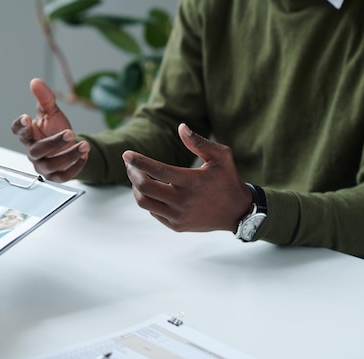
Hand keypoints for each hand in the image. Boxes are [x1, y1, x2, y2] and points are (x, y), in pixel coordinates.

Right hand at [11, 78, 89, 181]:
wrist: (67, 146)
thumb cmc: (54, 129)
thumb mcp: (51, 112)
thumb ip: (44, 98)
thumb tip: (35, 82)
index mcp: (29, 136)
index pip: (19, 132)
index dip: (20, 126)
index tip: (26, 118)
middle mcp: (33, 152)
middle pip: (37, 151)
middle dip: (54, 143)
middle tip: (70, 132)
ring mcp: (43, 166)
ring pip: (52, 165)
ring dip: (69, 155)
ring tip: (85, 145)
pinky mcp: (56, 176)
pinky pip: (63, 176)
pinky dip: (75, 167)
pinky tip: (84, 156)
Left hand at [122, 123, 252, 232]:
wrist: (237, 212)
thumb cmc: (227, 180)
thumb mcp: (221, 156)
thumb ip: (199, 142)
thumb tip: (180, 127)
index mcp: (191, 182)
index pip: (157, 170)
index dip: (139, 161)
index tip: (126, 154)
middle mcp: (182, 201)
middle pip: (144, 187)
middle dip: (132, 173)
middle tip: (130, 164)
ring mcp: (178, 216)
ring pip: (144, 202)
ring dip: (136, 188)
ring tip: (137, 176)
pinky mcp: (176, 225)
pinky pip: (153, 212)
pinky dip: (148, 199)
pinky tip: (152, 190)